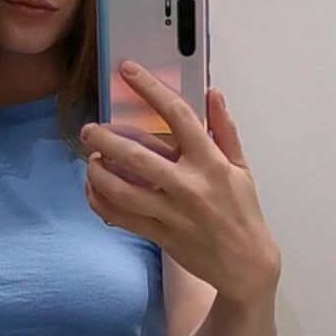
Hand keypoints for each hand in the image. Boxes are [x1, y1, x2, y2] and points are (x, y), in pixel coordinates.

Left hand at [80, 61, 280, 305]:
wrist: (246, 264)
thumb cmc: (243, 213)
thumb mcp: (240, 168)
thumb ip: (224, 130)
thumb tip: (213, 94)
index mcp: (210, 162)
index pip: (178, 115)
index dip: (150, 88)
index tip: (128, 71)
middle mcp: (189, 185)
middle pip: (136, 155)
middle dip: (104, 138)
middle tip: (89, 129)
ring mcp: (171, 213)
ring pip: (121, 190)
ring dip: (97, 172)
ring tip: (90, 159)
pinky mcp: (160, 235)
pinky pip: (120, 217)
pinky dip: (100, 201)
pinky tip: (93, 189)